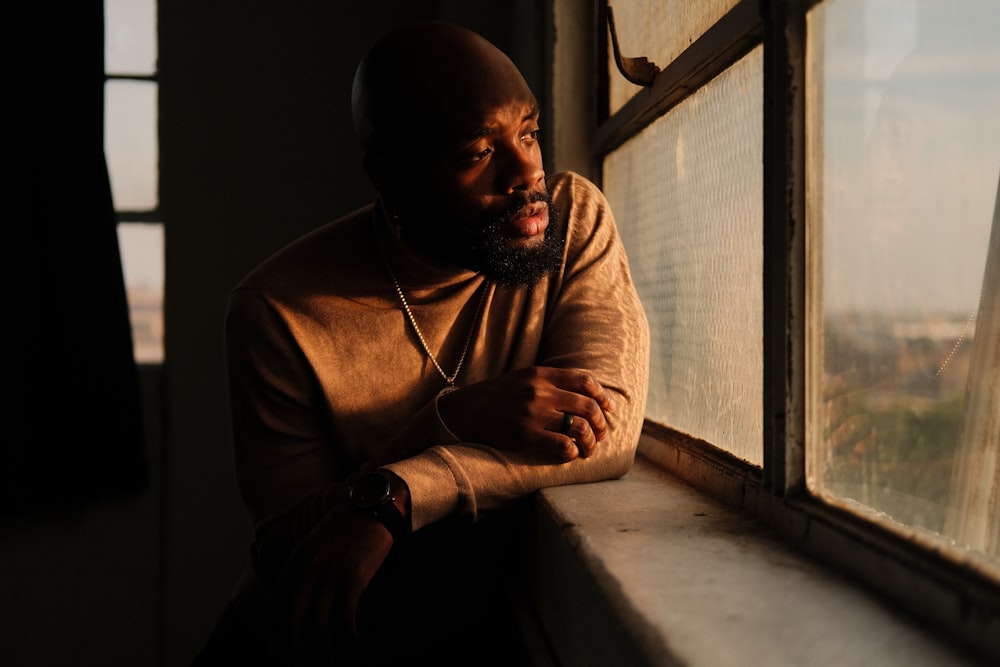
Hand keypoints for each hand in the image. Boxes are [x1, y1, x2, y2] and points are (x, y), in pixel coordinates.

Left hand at [267, 497, 396, 663]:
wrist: (374, 502)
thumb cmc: (350, 524)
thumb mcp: (318, 542)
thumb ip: (307, 566)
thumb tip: (304, 595)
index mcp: (297, 560)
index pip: (276, 604)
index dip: (275, 630)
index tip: (279, 649)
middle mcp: (308, 568)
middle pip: (292, 619)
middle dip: (294, 648)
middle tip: (301, 665)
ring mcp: (329, 573)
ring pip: (317, 624)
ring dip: (322, 650)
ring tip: (329, 664)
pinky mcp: (352, 577)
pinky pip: (343, 617)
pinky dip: (346, 637)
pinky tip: (353, 644)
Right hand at [437, 366, 615, 460]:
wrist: (464, 411)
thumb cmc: (496, 397)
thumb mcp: (523, 379)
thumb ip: (549, 383)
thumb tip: (582, 395)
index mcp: (541, 374)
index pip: (585, 380)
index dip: (602, 396)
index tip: (609, 408)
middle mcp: (540, 391)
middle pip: (587, 406)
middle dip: (601, 423)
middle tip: (601, 435)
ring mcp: (533, 413)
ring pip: (579, 428)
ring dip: (590, 442)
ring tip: (589, 450)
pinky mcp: (525, 435)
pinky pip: (563, 446)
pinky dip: (573, 453)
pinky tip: (571, 456)